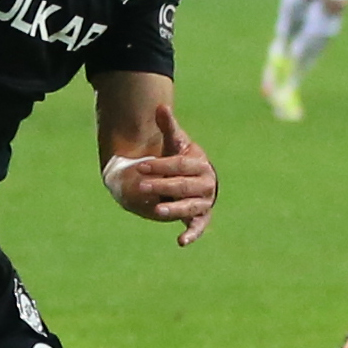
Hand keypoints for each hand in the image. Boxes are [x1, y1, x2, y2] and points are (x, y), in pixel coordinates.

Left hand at [103, 101, 216, 247]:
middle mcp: (206, 183)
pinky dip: (192, 234)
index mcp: (200, 163)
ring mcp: (204, 201)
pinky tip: (180, 242)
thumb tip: (160, 105)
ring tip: (157, 210)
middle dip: (162, 186)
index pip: (179, 165)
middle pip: (183, 185)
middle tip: (141, 186)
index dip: (160, 166)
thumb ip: (168, 127)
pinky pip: (198, 227)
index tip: (141, 166)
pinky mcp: (201, 217)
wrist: (190, 178)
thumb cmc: (180, 159)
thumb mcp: (174, 143)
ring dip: (174, 209)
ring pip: (189, 206)